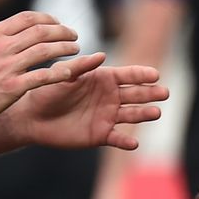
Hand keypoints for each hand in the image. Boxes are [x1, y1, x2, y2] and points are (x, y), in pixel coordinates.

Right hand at [0, 11, 81, 124]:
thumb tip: (14, 31)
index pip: (28, 17)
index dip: (48, 18)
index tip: (57, 23)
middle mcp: (1, 46)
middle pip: (41, 31)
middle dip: (62, 31)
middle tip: (73, 35)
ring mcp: (7, 66)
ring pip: (46, 50)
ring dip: (66, 48)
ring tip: (76, 49)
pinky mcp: (12, 87)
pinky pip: (43, 77)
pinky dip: (61, 72)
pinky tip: (71, 72)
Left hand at [12, 57, 166, 151]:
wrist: (33, 118)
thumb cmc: (46, 91)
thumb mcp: (63, 75)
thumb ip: (81, 67)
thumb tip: (101, 55)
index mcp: (103, 79)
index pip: (128, 75)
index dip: (141, 74)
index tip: (155, 74)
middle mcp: (110, 97)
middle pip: (135, 94)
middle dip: (150, 93)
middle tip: (164, 93)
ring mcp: (107, 116)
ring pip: (131, 114)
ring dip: (144, 114)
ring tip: (156, 113)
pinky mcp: (101, 134)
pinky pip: (117, 138)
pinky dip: (126, 141)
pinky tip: (134, 143)